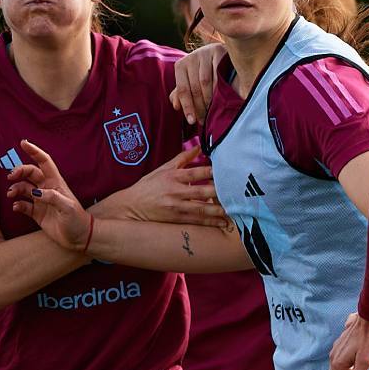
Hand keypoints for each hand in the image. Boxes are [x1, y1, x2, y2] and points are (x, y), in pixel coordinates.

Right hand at [5, 140, 92, 249]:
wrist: (79, 238)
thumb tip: (35, 192)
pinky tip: (16, 207)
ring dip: (15, 188)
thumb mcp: (68, 207)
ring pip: (23, 188)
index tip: (23, 143)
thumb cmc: (77, 220)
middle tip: (11, 177)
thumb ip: (52, 197)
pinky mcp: (36, 213)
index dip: (35, 151)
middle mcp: (47, 189)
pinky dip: (17, 204)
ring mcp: (41, 201)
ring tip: (11, 194)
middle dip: (19, 171)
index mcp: (56, 183)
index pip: (44, 162)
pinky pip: (23, 205)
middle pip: (30, 173)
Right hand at [103, 146, 229, 227]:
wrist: (130, 206)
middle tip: (237, 191)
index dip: (212, 172)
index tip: (228, 171)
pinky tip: (224, 223)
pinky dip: (211, 222)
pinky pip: (197, 221)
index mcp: (172, 176)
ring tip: (235, 209)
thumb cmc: (148, 186)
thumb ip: (182, 159)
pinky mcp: (176, 219)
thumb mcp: (162, 169)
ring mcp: (176, 206)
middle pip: (202, 191)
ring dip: (220, 209)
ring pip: (202, 208)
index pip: (196, 172)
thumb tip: (199, 147)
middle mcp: (175, 191)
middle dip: (220, 191)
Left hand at [168, 43, 225, 125]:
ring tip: (212, 112)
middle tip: (204, 120)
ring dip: (209, 100)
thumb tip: (176, 106)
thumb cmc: (204, 70)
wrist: (221, 52)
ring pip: (205, 83)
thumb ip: (182, 93)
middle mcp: (190, 58)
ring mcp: (204, 54)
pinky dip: (219, 89)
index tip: (192, 121)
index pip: (182, 89)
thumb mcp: (191, 80)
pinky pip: (218, 75)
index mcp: (181, 66)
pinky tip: (221, 99)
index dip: (187, 106)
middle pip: (194, 88)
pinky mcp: (218, 52)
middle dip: (199, 107)